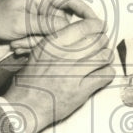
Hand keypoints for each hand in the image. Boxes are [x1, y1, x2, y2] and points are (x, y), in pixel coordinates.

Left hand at [0, 0, 98, 45]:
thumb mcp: (20, 21)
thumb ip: (45, 24)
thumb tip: (67, 28)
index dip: (86, 11)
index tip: (96, 24)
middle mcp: (45, 5)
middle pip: (63, 23)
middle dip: (50, 36)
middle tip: (28, 40)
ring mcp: (41, 18)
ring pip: (53, 35)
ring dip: (37, 43)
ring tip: (18, 43)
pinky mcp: (37, 30)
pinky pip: (44, 41)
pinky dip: (32, 46)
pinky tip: (18, 45)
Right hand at [3, 17, 114, 132]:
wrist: (25, 106)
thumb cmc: (30, 81)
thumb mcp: (39, 53)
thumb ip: (59, 42)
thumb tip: (82, 33)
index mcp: (52, 44)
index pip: (84, 26)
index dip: (97, 26)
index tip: (100, 29)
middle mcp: (63, 56)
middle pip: (98, 40)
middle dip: (103, 43)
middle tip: (101, 47)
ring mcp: (73, 73)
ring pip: (104, 56)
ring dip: (106, 57)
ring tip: (101, 61)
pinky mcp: (80, 90)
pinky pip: (105, 75)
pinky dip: (107, 73)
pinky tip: (101, 75)